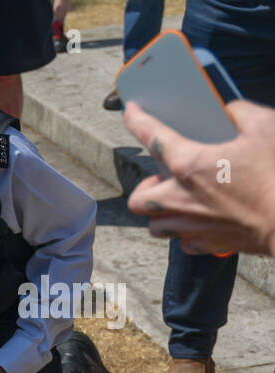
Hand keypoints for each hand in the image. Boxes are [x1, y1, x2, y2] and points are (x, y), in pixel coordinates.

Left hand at [124, 100, 274, 257]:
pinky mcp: (208, 244)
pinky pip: (184, 242)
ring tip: (177, 202)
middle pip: (139, 199)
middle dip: (145, 188)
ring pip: (156, 226)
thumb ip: (242, 113)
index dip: (137, 120)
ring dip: (160, 214)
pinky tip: (200, 223)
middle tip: (163, 179)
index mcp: (190, 165)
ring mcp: (192, 225)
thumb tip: (233, 111)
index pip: (153, 137)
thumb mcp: (265, 128)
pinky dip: (187, 234)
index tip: (130, 112)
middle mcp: (181, 198)